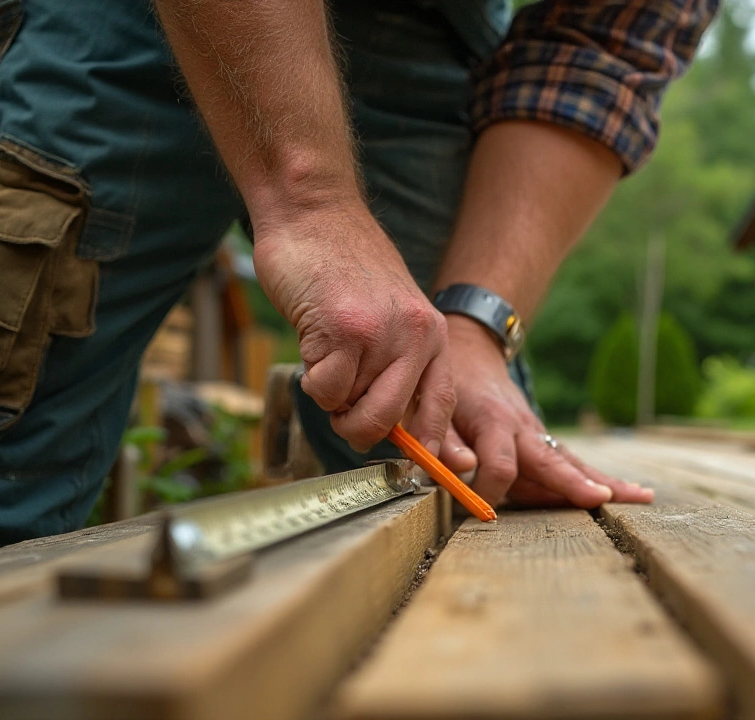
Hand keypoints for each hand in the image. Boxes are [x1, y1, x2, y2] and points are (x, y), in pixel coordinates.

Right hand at [251, 201, 454, 453]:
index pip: (443, 408)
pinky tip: (313, 344)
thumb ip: (402, 368)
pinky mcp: (343, 331)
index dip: (434, 448)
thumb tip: (412, 437)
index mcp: (434, 337)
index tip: (424, 471)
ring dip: (332, 399)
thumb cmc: (345, 272)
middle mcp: (417, 338)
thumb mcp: (393, 317)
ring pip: (355, 409)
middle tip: (342, 409)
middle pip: (394, 422)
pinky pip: (325, 390)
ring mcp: (382, 334)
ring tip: (328, 361)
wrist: (315, 212)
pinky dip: (312, 381)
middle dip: (361, 429)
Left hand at [438, 316, 652, 507]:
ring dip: (606, 482)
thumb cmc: (449, 386)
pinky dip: (598, 479)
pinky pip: (570, 463)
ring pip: (572, 462)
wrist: (473, 355)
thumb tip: (460, 471)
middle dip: (577, 483)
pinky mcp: (544, 442)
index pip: (499, 467)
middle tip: (604, 500)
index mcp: (493, 422)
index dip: (488, 492)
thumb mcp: (434, 407)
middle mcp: (523, 429)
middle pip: (553, 462)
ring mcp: (538, 435)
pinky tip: (629, 493)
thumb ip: (443, 442)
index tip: (475, 508)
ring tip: (643, 497)